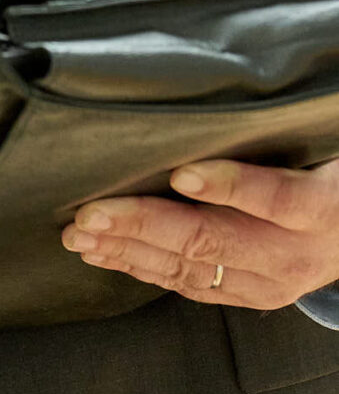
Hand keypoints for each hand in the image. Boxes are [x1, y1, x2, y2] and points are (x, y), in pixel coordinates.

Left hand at [62, 156, 338, 308]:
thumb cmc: (331, 176)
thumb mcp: (321, 148)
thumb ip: (281, 134)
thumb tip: (226, 95)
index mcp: (321, 209)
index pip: (277, 198)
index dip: (230, 186)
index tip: (180, 173)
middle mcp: (294, 255)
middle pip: (214, 240)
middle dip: (144, 226)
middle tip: (91, 214)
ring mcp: (271, 284)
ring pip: (192, 270)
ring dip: (128, 251)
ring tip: (80, 235)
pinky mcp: (251, 298)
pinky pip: (190, 285)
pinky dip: (141, 267)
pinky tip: (104, 253)